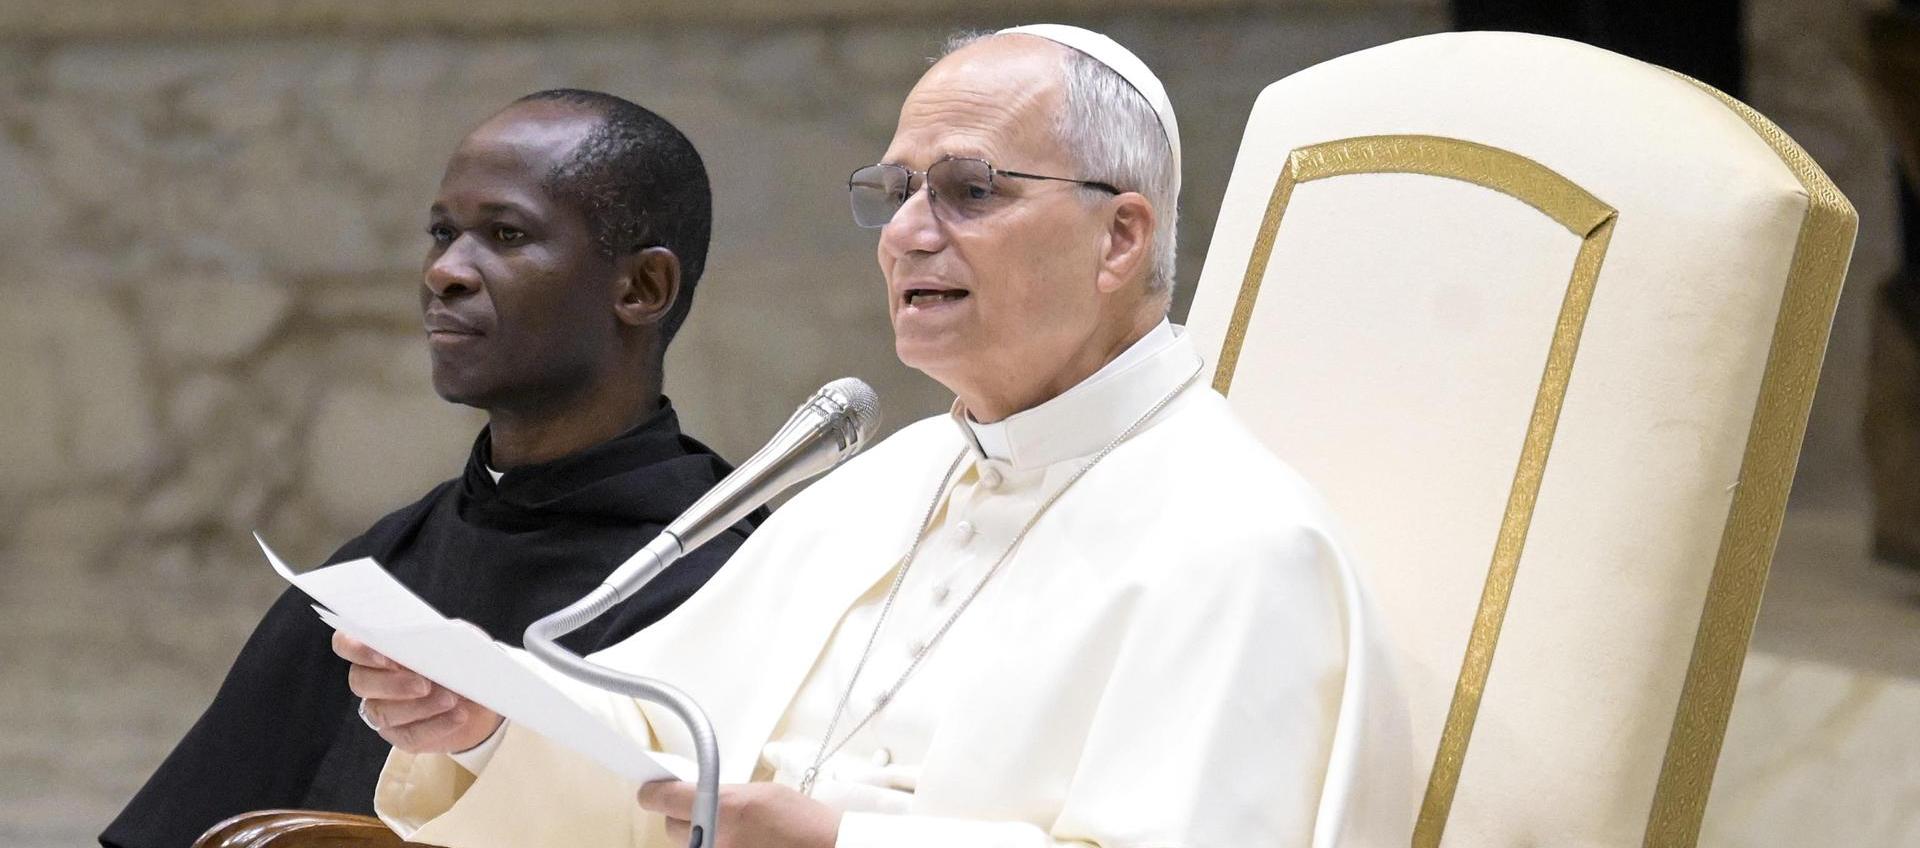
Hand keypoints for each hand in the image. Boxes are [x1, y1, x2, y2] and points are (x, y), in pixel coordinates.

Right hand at [333, 630, 501, 753]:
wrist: (480, 696)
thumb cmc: (460, 660)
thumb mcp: (457, 642)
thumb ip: (442, 636)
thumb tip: (439, 638)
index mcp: (378, 650)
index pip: (346, 644)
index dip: (357, 649)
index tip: (383, 654)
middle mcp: (372, 681)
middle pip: (360, 682)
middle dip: (392, 683)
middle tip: (425, 684)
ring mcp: (382, 710)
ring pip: (384, 713)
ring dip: (420, 706)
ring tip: (451, 698)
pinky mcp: (400, 735)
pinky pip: (410, 735)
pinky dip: (437, 725)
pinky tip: (458, 715)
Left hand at [637, 781, 839, 847]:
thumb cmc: (801, 821)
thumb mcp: (757, 792)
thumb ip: (721, 794)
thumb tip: (694, 793)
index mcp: (721, 808)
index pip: (660, 799)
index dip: (653, 791)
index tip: (652, 787)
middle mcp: (713, 839)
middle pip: (671, 827)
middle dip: (682, 816)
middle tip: (702, 808)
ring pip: (688, 846)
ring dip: (699, 836)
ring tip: (731, 830)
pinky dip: (713, 847)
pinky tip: (737, 842)